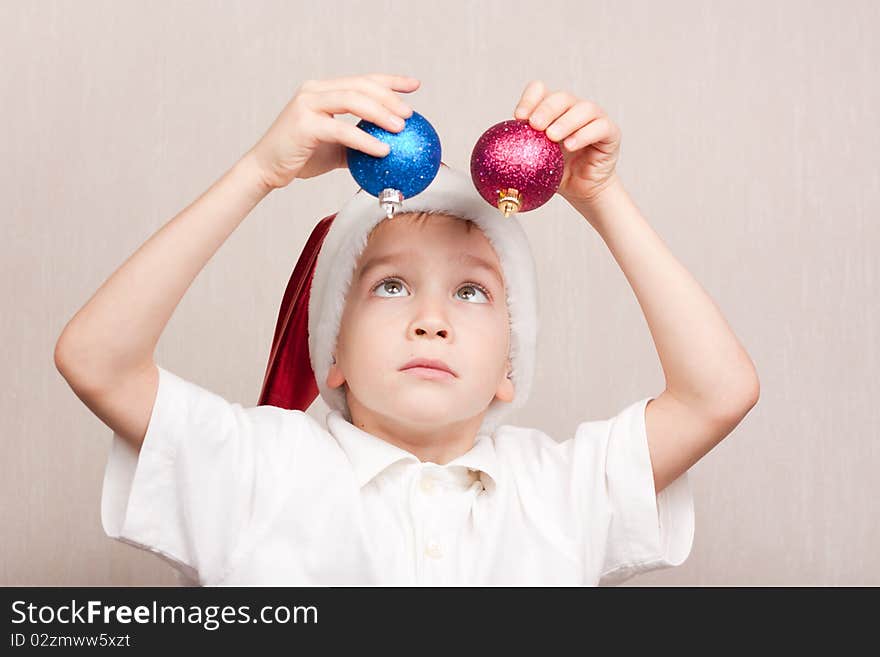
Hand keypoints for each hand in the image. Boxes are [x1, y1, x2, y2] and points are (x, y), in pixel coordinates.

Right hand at [247, 73, 420, 189]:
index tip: (414, 86)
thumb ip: (359, 142)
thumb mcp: (337, 148)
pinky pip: (342, 129)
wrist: (267, 169)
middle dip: (389, 96)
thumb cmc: (301, 157)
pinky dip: (364, 140)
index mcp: (324, 91)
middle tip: (409, 112)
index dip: (390, 81)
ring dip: (381, 112)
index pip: (362, 80)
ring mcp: (308, 104)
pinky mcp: (304, 124)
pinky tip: (382, 149)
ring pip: (352, 100)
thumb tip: (391, 149)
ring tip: (400, 127)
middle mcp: (315, 91)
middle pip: (360, 85)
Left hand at [513, 81, 621, 203]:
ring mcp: (594, 119)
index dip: (530, 98)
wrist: (582, 191)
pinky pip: (600, 127)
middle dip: (546, 108)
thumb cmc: (555, 176)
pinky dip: (585, 134)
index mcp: (552, 111)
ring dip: (565, 121)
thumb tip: (485, 168)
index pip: (540, 91)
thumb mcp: (531, 165)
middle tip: (535, 125)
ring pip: (583, 108)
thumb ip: (515, 159)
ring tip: (553, 137)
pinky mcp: (609, 132)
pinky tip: (570, 145)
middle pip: (561, 97)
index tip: (518, 117)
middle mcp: (573, 110)